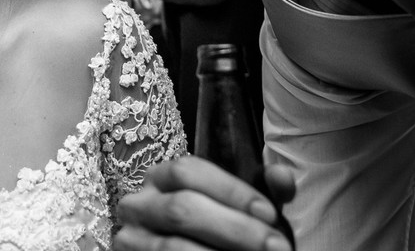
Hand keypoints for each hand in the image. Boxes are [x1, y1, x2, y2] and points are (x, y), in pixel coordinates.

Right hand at [115, 156, 295, 250]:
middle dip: (235, 229)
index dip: (230, 190)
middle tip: (275, 246)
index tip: (270, 213)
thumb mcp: (238, 210)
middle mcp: (140, 204)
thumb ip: (261, 193)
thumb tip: (283, 177)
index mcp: (162, 179)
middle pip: (182, 208)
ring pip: (174, 246)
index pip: (189, 171)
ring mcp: (132, 239)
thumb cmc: (218, 235)